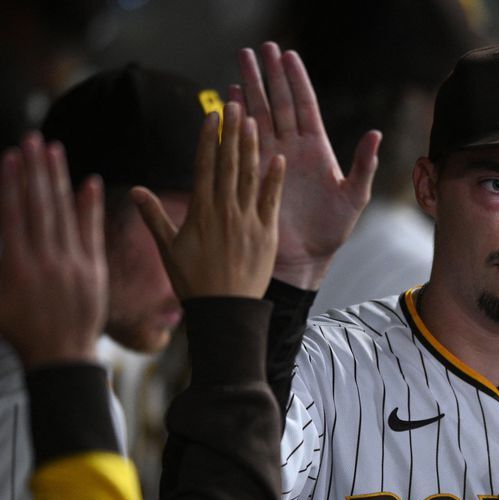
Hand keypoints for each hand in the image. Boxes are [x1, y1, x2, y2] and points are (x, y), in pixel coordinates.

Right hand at [0, 134, 105, 367]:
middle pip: (39, 206)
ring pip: (64, 213)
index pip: (13, 214)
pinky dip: (90, 206)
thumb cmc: (19, 330)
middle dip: (35, 170)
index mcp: (16, 267)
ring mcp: (73, 264)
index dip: (12, 183)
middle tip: (34, 139)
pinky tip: (88, 181)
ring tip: (54, 150)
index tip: (12, 156)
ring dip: (59, 179)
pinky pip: (92, 232)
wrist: (61, 356)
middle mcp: (45, 261)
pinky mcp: (94, 270)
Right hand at [131, 102, 285, 299]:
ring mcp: (247, 222)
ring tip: (255, 121)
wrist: (225, 311)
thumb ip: (154, 217)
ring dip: (252, 148)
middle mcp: (224, 212)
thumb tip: (135, 190)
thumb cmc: (194, 283)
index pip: (204, 166)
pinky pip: (271, 201)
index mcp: (200, 212)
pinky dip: (274, 179)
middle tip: (236, 104)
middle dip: (232, 132)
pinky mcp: (267, 235)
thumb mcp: (168, 249)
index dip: (208, 138)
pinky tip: (279, 158)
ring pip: (249, 177)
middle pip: (228, 164)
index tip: (212, 114)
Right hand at [233, 42, 380, 288]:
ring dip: (249, 88)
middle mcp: (292, 147)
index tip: (288, 55)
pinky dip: (234, 118)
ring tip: (241, 61)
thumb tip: (376, 133)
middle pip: (279, 102)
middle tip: (259, 47)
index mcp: (316, 148)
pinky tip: (227, 97)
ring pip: (258, 114)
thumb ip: (363, 165)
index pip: (305, 105)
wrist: (304, 257)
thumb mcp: (354, 196)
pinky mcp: (252, 171)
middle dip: (269, 75)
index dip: (297, 80)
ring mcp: (270, 157)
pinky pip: (241, 139)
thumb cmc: (332, 229)